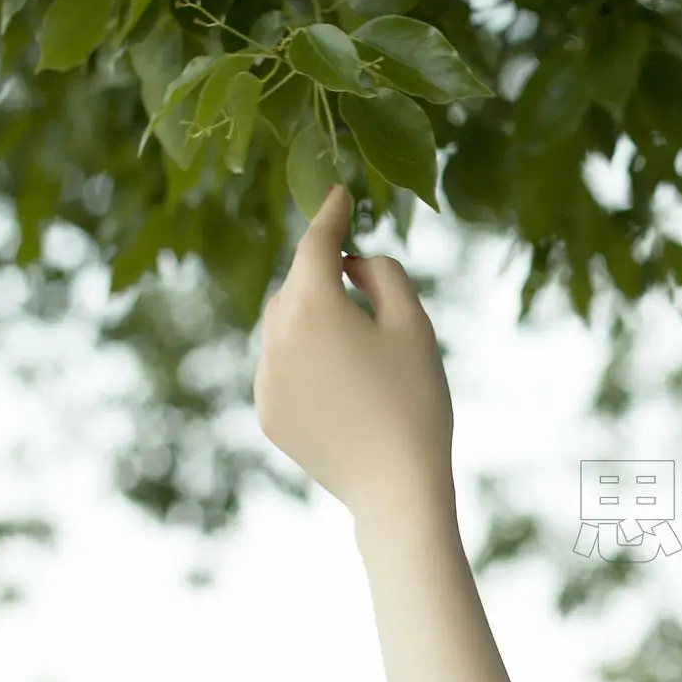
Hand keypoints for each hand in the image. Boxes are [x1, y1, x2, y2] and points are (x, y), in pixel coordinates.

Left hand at [253, 183, 455, 527]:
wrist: (395, 487)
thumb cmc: (415, 400)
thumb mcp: (413, 324)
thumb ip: (382, 272)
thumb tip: (350, 263)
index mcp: (312, 306)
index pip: (315, 244)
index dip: (330, 215)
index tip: (338, 194)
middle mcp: (276, 336)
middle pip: (295, 286)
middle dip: (323, 280)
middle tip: (369, 297)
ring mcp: (266, 377)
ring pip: (283, 327)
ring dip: (312, 322)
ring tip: (360, 355)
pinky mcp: (267, 411)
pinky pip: (281, 367)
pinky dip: (305, 362)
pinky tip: (345, 390)